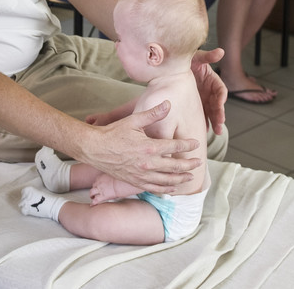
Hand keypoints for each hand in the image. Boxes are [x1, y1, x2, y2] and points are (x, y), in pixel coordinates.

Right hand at [82, 101, 201, 192]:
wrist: (94, 149)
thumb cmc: (113, 133)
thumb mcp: (133, 121)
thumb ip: (153, 113)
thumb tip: (168, 104)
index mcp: (149, 147)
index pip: (175, 146)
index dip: (188, 145)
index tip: (196, 143)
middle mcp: (148, 163)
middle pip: (175, 166)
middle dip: (189, 164)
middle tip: (199, 162)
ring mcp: (141, 174)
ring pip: (167, 180)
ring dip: (181, 178)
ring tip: (190, 177)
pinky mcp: (135, 181)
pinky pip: (154, 188)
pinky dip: (166, 189)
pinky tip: (173, 188)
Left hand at [89, 174, 133, 203]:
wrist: (121, 183)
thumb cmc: (120, 179)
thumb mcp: (113, 175)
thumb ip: (110, 177)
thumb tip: (112, 177)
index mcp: (101, 177)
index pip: (97, 180)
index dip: (97, 183)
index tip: (99, 185)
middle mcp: (99, 183)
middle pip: (93, 186)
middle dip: (94, 189)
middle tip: (95, 192)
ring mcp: (100, 189)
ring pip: (91, 192)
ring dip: (91, 195)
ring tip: (92, 197)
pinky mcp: (102, 196)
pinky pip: (95, 200)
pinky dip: (93, 203)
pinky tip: (92, 205)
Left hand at [191, 49, 226, 134]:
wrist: (173, 67)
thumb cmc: (186, 61)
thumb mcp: (196, 57)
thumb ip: (208, 56)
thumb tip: (221, 51)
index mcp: (212, 80)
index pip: (220, 90)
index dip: (221, 97)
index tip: (220, 103)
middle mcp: (210, 91)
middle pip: (218, 104)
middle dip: (220, 114)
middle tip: (220, 123)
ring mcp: (203, 99)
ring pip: (212, 112)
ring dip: (215, 121)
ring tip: (217, 132)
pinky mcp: (196, 104)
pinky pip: (202, 114)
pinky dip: (204, 122)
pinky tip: (205, 130)